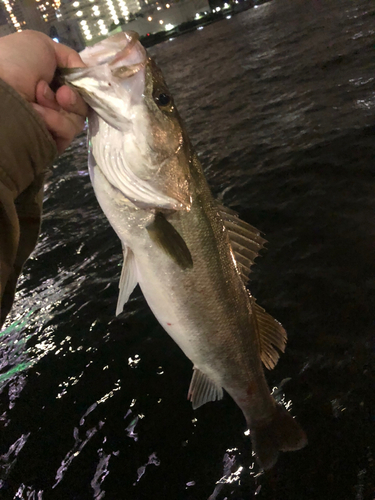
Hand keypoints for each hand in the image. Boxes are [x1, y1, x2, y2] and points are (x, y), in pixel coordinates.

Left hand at [0, 30, 87, 153]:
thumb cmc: (16, 62)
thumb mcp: (42, 44)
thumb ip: (70, 58)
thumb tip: (83, 75)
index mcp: (49, 82)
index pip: (78, 88)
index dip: (81, 84)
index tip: (74, 78)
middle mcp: (51, 103)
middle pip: (81, 105)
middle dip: (73, 97)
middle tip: (61, 93)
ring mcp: (51, 123)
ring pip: (77, 119)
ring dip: (60, 107)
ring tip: (39, 98)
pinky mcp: (51, 140)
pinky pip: (68, 132)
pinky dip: (56, 121)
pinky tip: (37, 112)